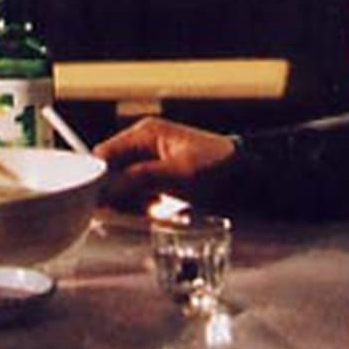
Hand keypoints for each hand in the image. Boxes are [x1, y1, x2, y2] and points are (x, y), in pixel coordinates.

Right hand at [93, 116, 237, 211]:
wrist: (252, 182)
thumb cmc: (220, 168)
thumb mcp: (177, 174)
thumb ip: (138, 179)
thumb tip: (106, 190)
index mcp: (145, 134)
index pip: (104, 154)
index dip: (97, 178)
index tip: (96, 201)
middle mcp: (144, 148)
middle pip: (112, 175)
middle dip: (119, 197)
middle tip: (135, 210)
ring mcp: (152, 168)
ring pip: (124, 192)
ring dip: (134, 207)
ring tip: (157, 210)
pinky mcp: (160, 186)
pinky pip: (140, 201)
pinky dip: (146, 211)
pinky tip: (161, 214)